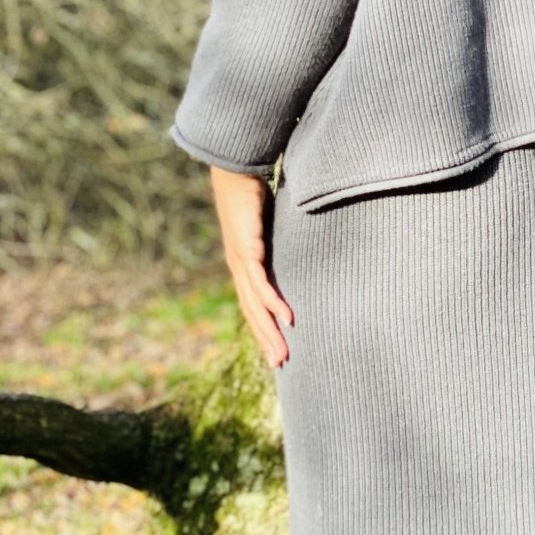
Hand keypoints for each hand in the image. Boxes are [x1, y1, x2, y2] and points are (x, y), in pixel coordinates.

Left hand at [210, 166, 293, 367]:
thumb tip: (300, 244)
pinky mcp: (246, 249)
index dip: (263, 327)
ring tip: (283, 353)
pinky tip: (287, 318)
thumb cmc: (252, 192)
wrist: (234, 169)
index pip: (252, 304)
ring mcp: (240, 260)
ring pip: (254, 305)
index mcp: (243, 264)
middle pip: (252, 312)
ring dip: (270, 331)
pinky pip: (261, 283)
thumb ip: (279, 240)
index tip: (277, 348)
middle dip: (266, 340)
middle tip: (280, 365)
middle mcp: (239, 267)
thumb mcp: (270, 224)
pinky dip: (273, 302)